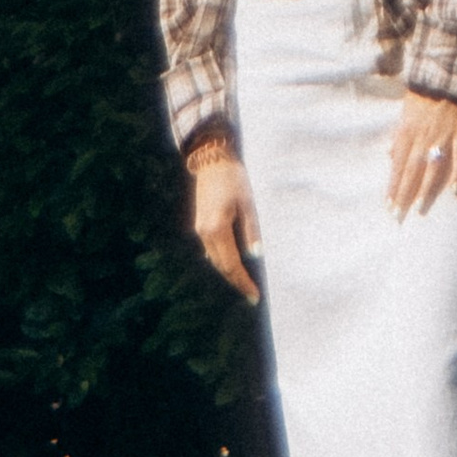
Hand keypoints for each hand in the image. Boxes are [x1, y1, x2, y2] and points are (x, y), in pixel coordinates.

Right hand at [190, 147, 261, 303]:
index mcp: (218, 229)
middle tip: (252, 295)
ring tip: (244, 283)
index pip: (231, 265)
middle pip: (221, 266)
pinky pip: (211, 250)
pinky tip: (232, 265)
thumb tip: (256, 255)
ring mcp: (200, 229)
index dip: (243, 282)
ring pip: (214, 260)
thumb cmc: (234, 179)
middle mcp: (205, 233)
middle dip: (236, 282)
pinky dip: (222, 261)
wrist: (212, 161)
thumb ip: (251, 230)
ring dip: (228, 273)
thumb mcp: (248, 203)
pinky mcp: (200, 224)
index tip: (254, 295)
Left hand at [386, 91, 456, 218]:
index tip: (388, 205)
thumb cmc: (423, 96)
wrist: (446, 77)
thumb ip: (398, 137)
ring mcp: (442, 136)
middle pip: (411, 170)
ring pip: (432, 167)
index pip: (397, 165)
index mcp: (407, 132)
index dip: (392, 186)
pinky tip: (455, 190)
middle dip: (404, 194)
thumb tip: (388, 157)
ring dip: (425, 189)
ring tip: (419, 208)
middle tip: (399, 216)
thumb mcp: (404, 114)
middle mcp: (422, 137)